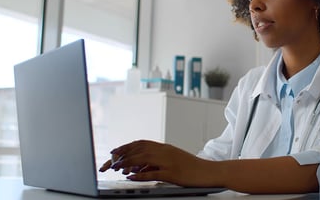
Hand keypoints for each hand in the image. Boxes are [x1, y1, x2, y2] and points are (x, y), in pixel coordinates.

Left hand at [99, 140, 218, 187]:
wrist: (209, 171)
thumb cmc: (192, 167)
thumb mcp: (173, 160)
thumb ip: (156, 161)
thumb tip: (138, 167)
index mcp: (165, 148)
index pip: (141, 143)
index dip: (126, 146)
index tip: (115, 151)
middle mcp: (165, 151)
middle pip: (139, 149)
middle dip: (122, 154)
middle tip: (110, 161)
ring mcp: (168, 161)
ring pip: (143, 158)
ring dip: (127, 162)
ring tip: (116, 167)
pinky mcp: (172, 173)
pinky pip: (152, 173)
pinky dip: (140, 174)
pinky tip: (131, 176)